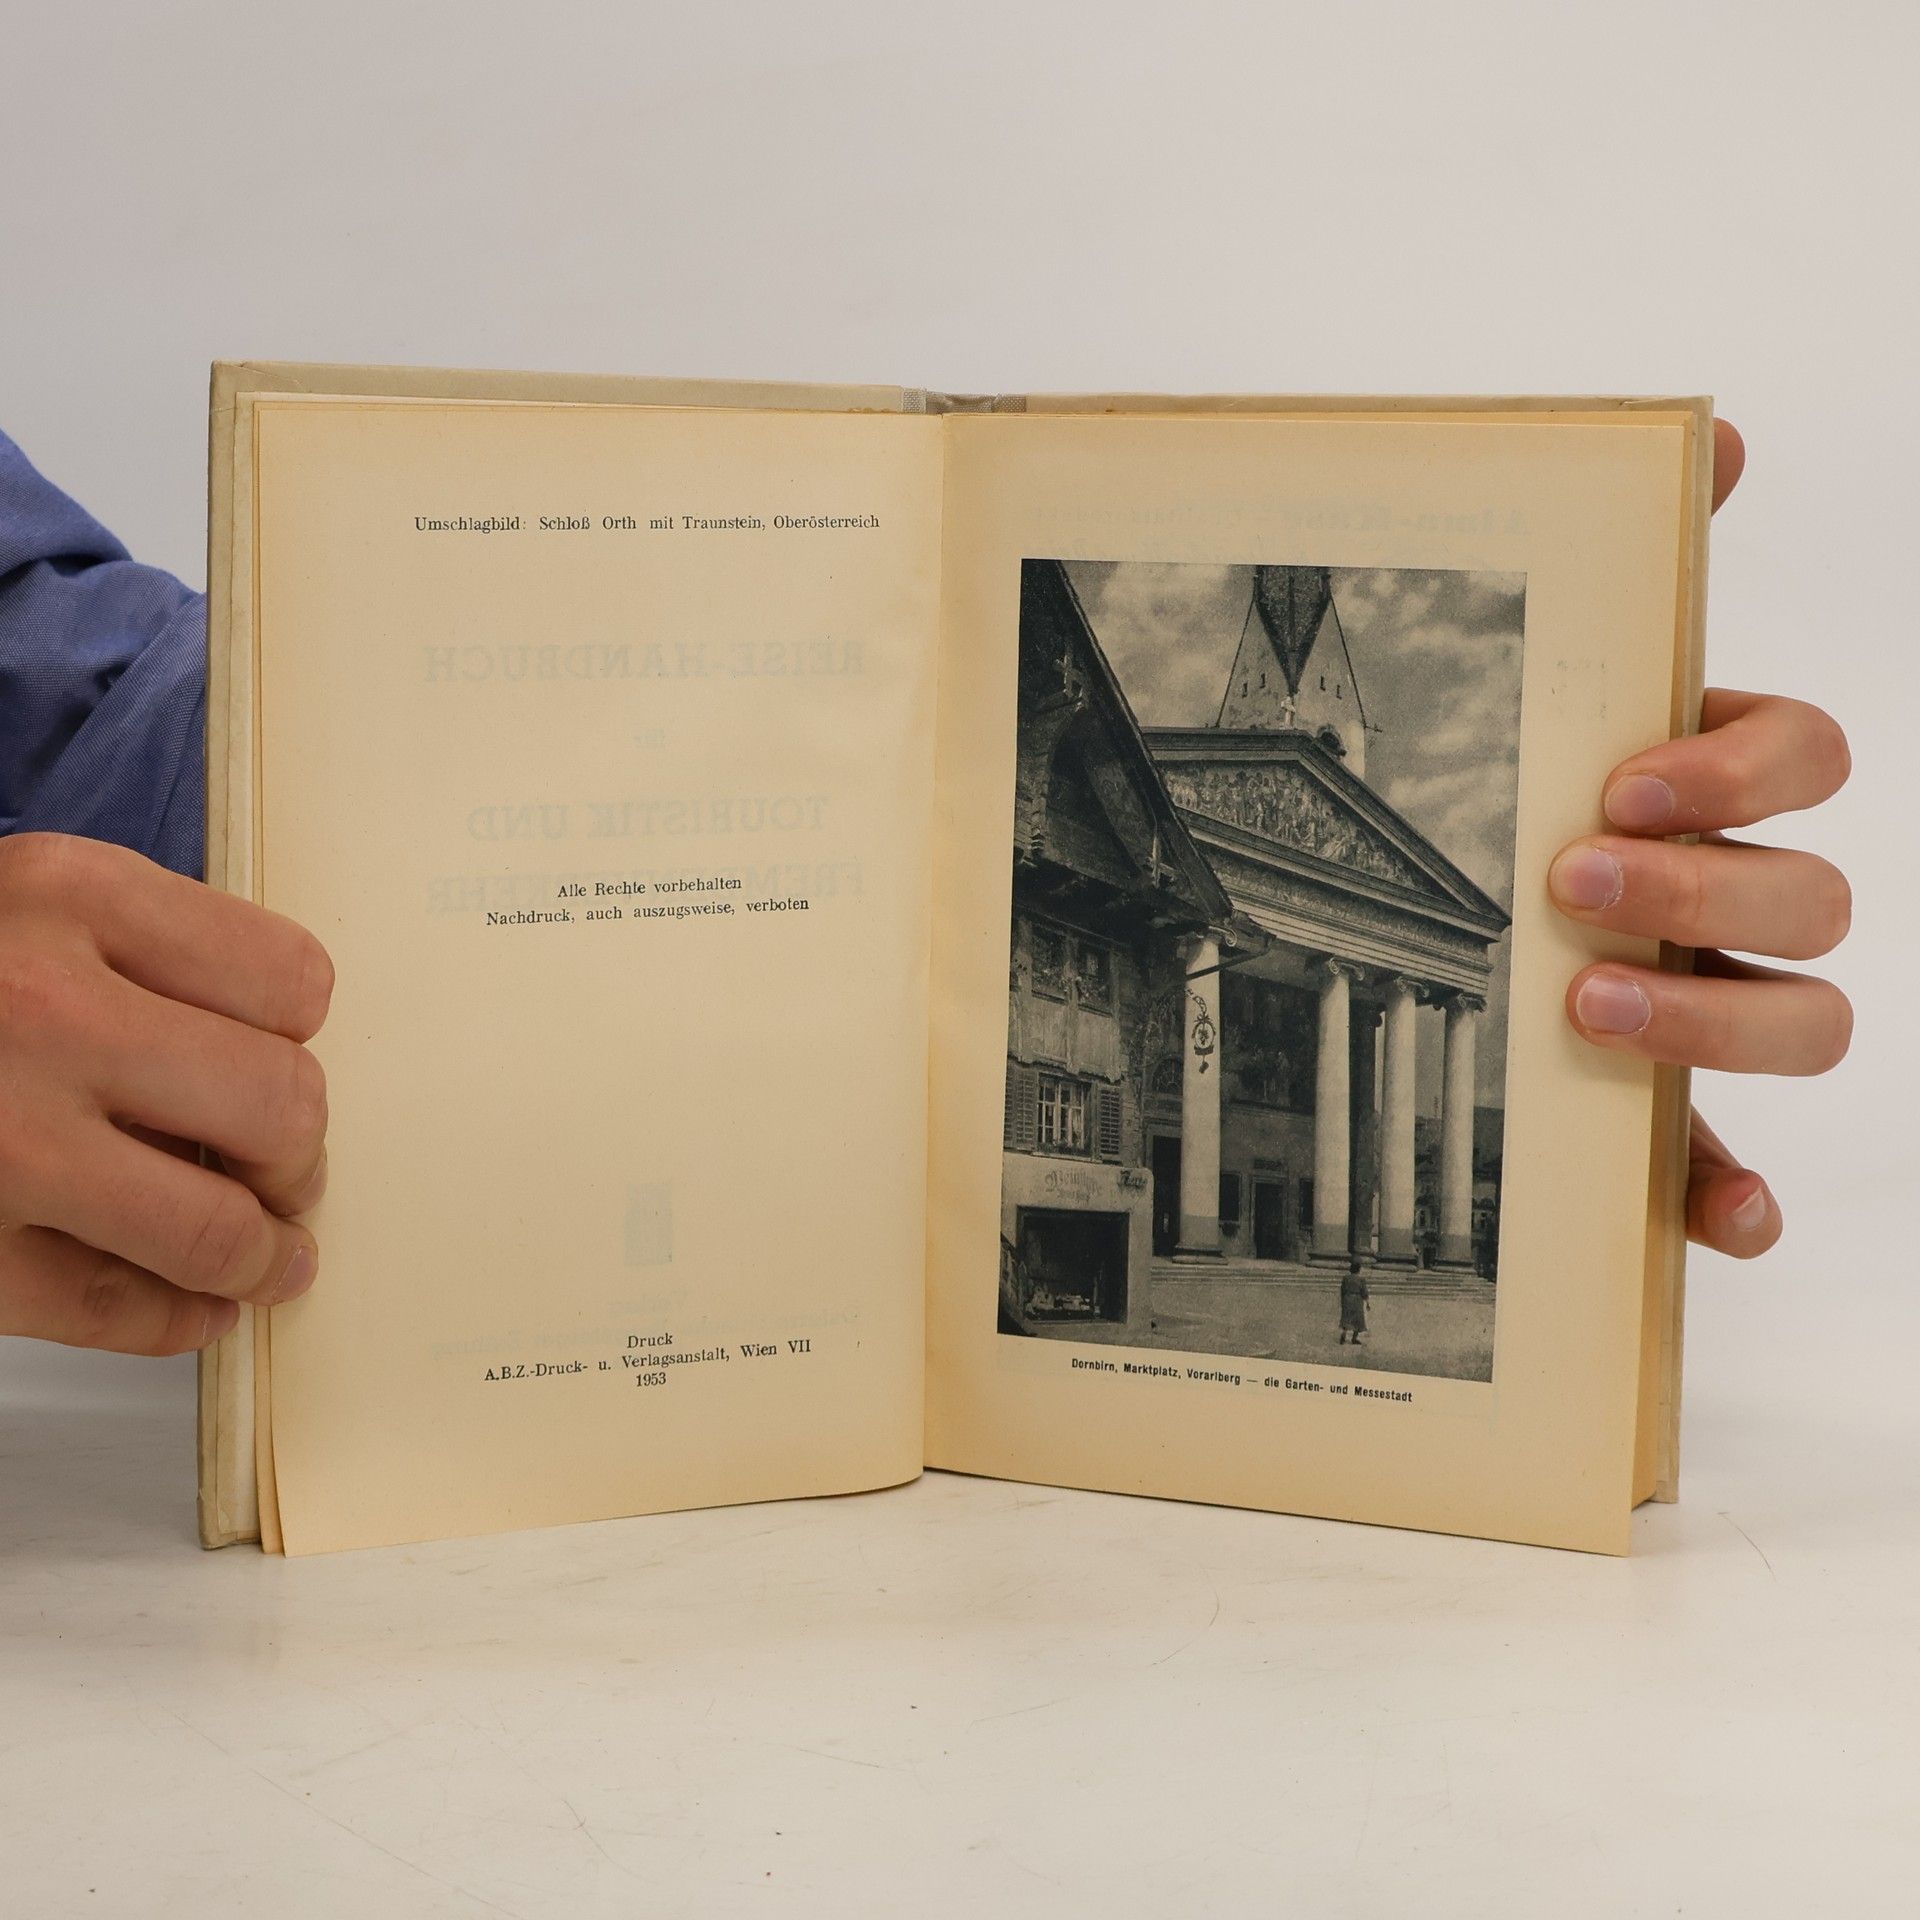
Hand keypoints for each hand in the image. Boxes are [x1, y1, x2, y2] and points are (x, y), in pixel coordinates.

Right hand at [0, 834, 332, 1353]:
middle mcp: (39, 1010)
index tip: (281, 1060)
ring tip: (264, 1256)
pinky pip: (117, 1310)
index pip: (290, 981)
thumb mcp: (18, 906)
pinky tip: (196, 1308)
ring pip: (216, 1227)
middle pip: (280, 1104)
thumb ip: (138, 958)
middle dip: (298, 1153)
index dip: (299, 1037)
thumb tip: (279, 1060)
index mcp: (68, 896)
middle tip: (285, 1172)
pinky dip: (180, 1319)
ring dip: (263, 1254)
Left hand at [1549, 421, 1851, 1256]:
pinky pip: (1732, 1160)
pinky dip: (1736, 1189)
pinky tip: (1713, 1211)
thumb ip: (1626, 558)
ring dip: (1718, 1018)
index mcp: (1704, 785)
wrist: (1396, 898)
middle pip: (1817, 896)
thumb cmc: (1489, 783)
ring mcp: (1710, 1000)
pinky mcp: (1664, 1108)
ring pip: (1810, 1019)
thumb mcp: (1528, 680)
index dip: (1740, 769)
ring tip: (1582, 1003)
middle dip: (1708, 886)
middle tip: (1569, 882)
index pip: (1807, 757)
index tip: (1621, 777)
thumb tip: (1715, 430)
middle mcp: (1731, 893)